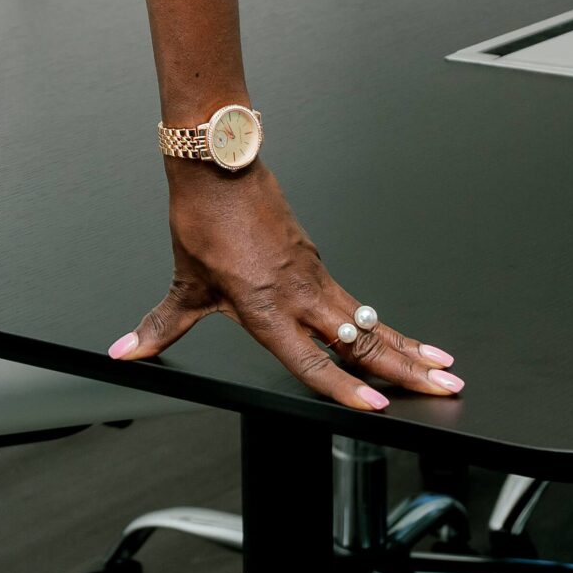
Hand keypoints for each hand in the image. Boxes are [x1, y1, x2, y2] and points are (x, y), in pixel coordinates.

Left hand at [109, 160, 462, 413]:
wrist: (218, 165)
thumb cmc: (202, 220)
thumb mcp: (183, 282)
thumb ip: (160, 325)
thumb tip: (125, 351)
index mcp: (264, 306)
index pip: (309, 359)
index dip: (341, 387)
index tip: (376, 406)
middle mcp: (296, 295)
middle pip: (360, 342)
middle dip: (407, 370)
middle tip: (447, 389)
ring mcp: (312, 277)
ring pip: (369, 322)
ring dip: (408, 348)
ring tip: (445, 370)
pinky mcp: (317, 263)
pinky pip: (357, 303)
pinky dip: (387, 325)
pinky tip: (405, 341)